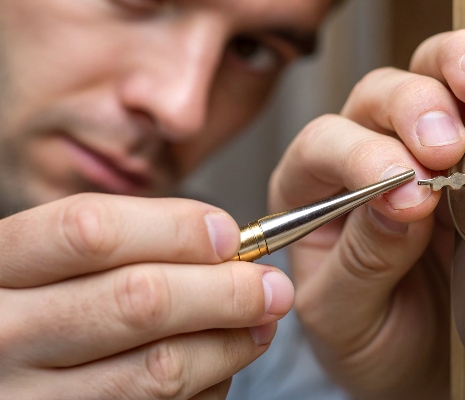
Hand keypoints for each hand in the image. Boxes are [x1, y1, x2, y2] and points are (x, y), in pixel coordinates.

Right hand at [0, 194, 293, 398]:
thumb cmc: (32, 305)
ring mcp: (33, 398)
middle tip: (272, 286)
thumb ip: (123, 243)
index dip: (177, 228)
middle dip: (225, 290)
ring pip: (160, 369)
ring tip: (260, 323)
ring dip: (229, 343)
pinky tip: (215, 364)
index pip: (94, 231)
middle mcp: (6, 335)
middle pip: (140, 301)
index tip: (229, 234)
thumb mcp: (48, 261)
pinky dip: (206, 384)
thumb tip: (221, 240)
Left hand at [268, 29, 464, 398]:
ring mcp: (414, 153)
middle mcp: (355, 161)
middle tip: (445, 146)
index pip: (321, 148)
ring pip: (421, 81)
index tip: (407, 195)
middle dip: (410, 109)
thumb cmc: (364, 338)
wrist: (415, 363)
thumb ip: (362, 263)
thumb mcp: (344, 318)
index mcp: (306, 195)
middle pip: (372, 99)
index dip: (362, 159)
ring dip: (451, 80)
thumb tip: (400, 200)